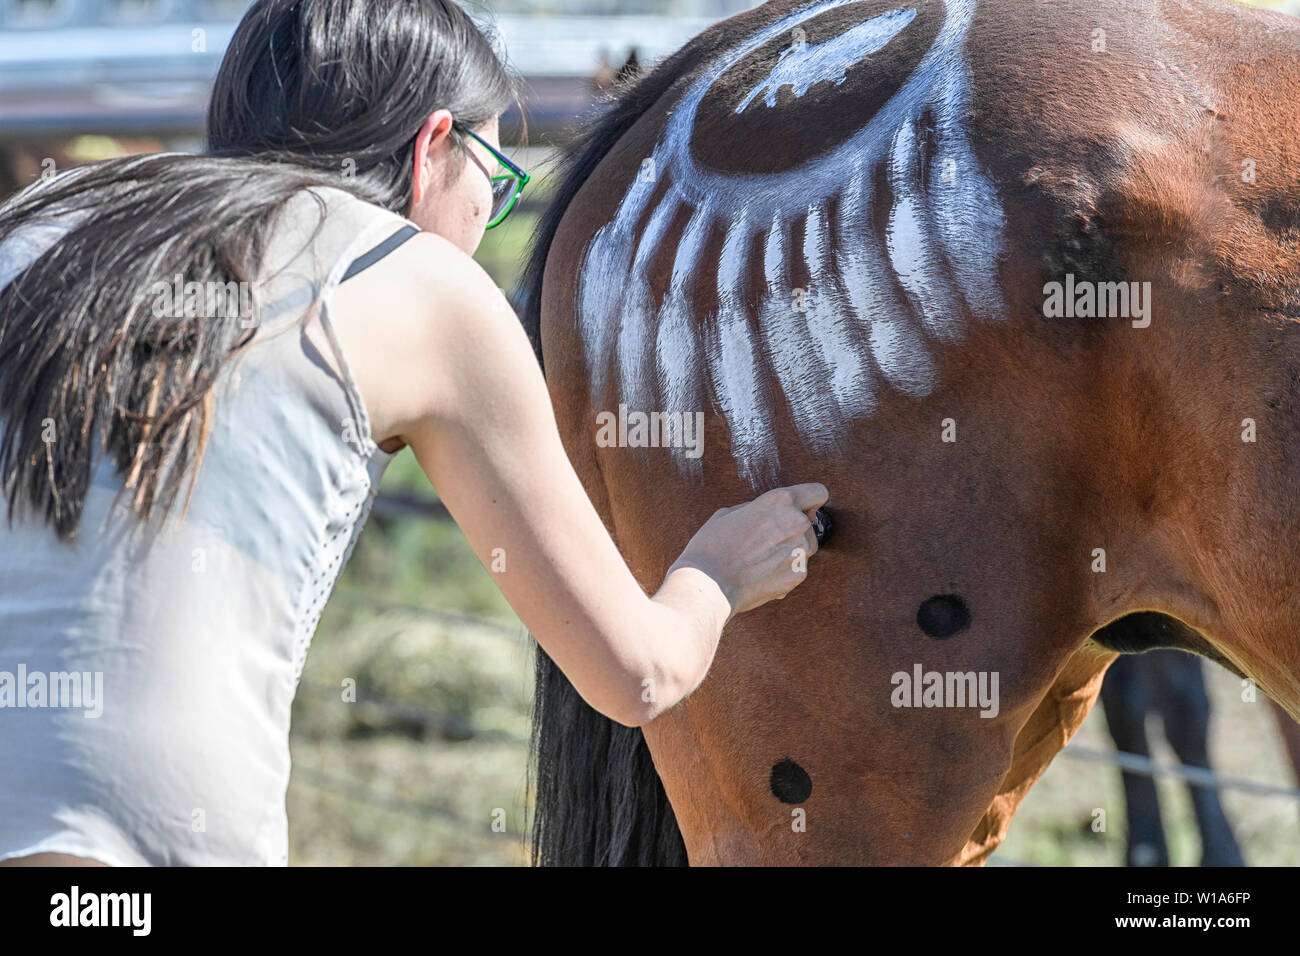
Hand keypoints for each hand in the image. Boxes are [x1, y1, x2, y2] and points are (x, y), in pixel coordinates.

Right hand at [667, 482, 828, 619]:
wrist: (709, 585)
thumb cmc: (712, 546)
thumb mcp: (729, 513)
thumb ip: (758, 509)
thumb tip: (772, 513)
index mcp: (780, 501)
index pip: (817, 492)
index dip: (810, 500)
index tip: (804, 508)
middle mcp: (797, 523)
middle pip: (808, 523)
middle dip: (792, 529)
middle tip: (765, 540)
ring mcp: (800, 551)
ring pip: (805, 547)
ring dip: (790, 550)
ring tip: (760, 559)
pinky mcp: (798, 576)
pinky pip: (797, 568)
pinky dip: (784, 571)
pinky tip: (760, 574)